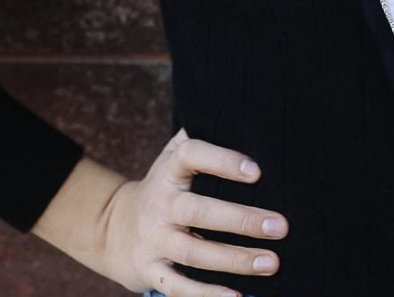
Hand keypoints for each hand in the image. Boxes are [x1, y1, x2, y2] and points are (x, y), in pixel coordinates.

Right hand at [102, 127, 289, 295]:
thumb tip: (247, 114)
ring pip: (195, 253)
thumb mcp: (173, 155)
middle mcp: (159, 204)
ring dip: (235, 259)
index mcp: (169, 170)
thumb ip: (202, 135)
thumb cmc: (163, 185)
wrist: (112, 228)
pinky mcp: (150, 272)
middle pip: (199, 211)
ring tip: (272, 262)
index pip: (193, 156)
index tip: (258, 171)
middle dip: (241, 220)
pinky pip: (179, 288)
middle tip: (281, 226)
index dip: (223, 161)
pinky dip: (207, 295)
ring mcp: (153, 240)